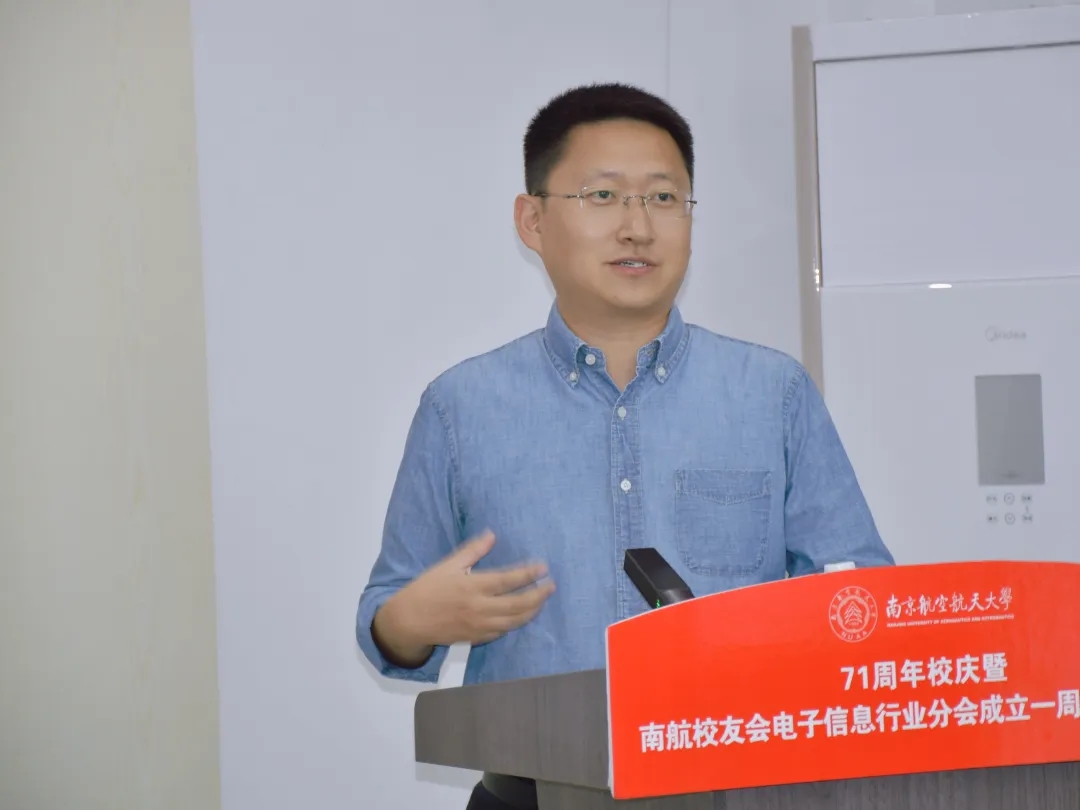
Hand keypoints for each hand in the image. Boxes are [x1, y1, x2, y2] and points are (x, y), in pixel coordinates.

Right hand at [373, 530, 554, 663]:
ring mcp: (479, 625)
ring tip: (542, 601)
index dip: (529, 574)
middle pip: (517, 604)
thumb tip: (492, 535)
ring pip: (513, 621)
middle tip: (551, 586)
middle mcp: (479, 607)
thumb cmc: (427, 589)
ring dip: (531, 611)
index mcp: (473, 586)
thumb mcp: (448, 565)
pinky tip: (522, 616)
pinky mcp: (475, 638)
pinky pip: (502, 632)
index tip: (543, 568)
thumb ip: (473, 551)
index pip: (508, 580)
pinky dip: (515, 624)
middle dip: (538, 595)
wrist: (409, 620)